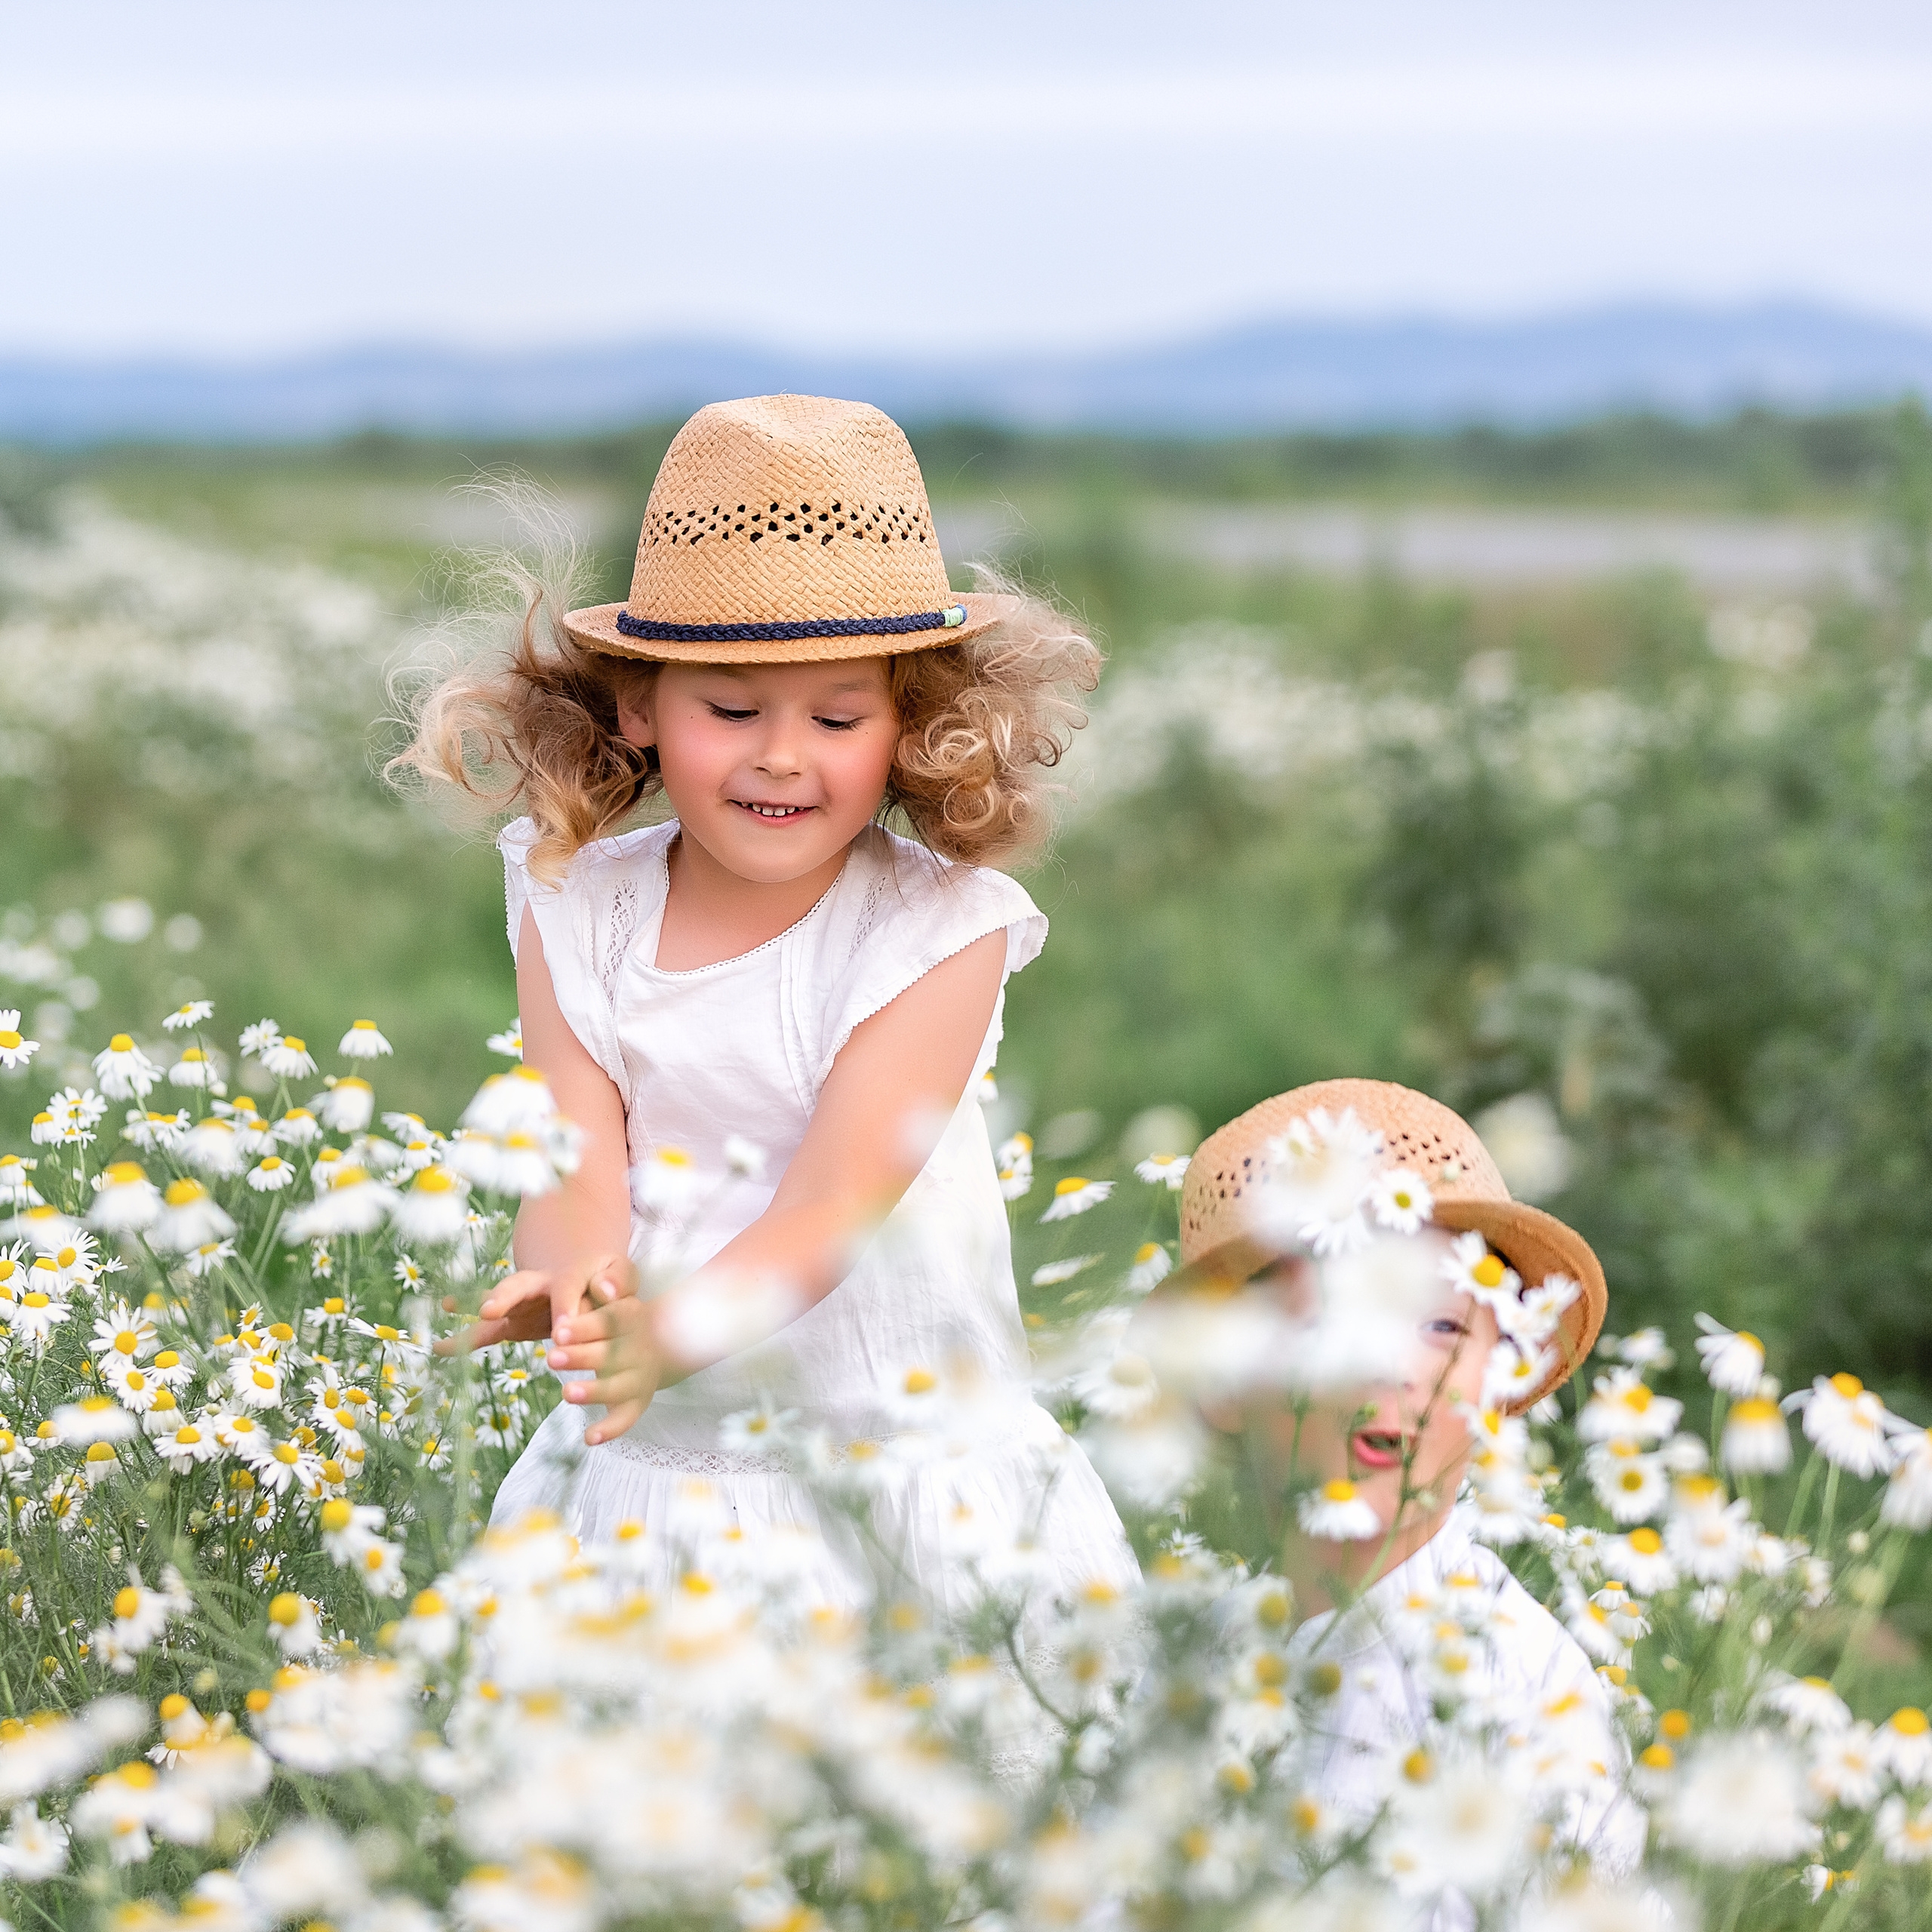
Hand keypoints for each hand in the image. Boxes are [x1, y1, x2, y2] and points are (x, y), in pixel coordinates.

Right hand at [435, 1251, 633, 1355]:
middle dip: (504, 1296)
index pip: (567, 1290)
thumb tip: (607, 1291)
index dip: (565, 1308)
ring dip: (475, 1307)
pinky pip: (487, 1331)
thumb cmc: (609, 1283)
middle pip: (520, 1285)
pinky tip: (440, 1347)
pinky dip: (466, 1340)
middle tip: (488, 1309)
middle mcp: (539, 1285)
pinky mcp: (512, 1322)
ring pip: (496, 1303)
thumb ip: (619, 1281)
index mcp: (570, 1275)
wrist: (593, 1286)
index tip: (563, 1331)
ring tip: (448, 1305)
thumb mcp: (621, 1276)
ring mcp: (522, 1303)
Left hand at [549, 1283, 665, 1442]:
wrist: (666, 1338)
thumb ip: (604, 1290)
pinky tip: (589, 1438)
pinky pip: (625, 1417)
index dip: (585, 1327)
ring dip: (594, 1391)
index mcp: (632, 1317)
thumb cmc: (622, 1316)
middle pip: (611, 1354)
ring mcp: (640, 1377)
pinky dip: (610, 1429)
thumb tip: (600, 1283)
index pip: (609, 1321)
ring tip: (567, 1393)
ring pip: (618, 1387)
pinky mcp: (637, 1401)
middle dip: (581, 1357)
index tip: (559, 1331)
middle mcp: (639, 1348)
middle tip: (552, 1358)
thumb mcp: (615, 1296)